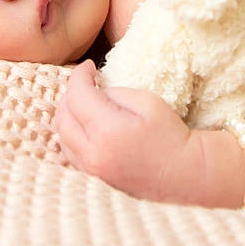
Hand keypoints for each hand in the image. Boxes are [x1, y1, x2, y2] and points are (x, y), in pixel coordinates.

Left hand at [53, 60, 200, 202]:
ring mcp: (90, 170)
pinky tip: (85, 127)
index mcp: (106, 130)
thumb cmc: (170, 136)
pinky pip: (69, 153)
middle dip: (70, 93)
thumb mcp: (147, 102)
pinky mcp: (93, 179)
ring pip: (61, 136)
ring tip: (84, 104)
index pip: (76, 95)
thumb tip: (95, 92)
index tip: (89, 66)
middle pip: (62, 116)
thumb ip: (115, 93)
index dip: (79, 75)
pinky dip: (71, 136)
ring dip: (68, 115)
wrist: (182, 173)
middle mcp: (92, 153)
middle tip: (86, 83)